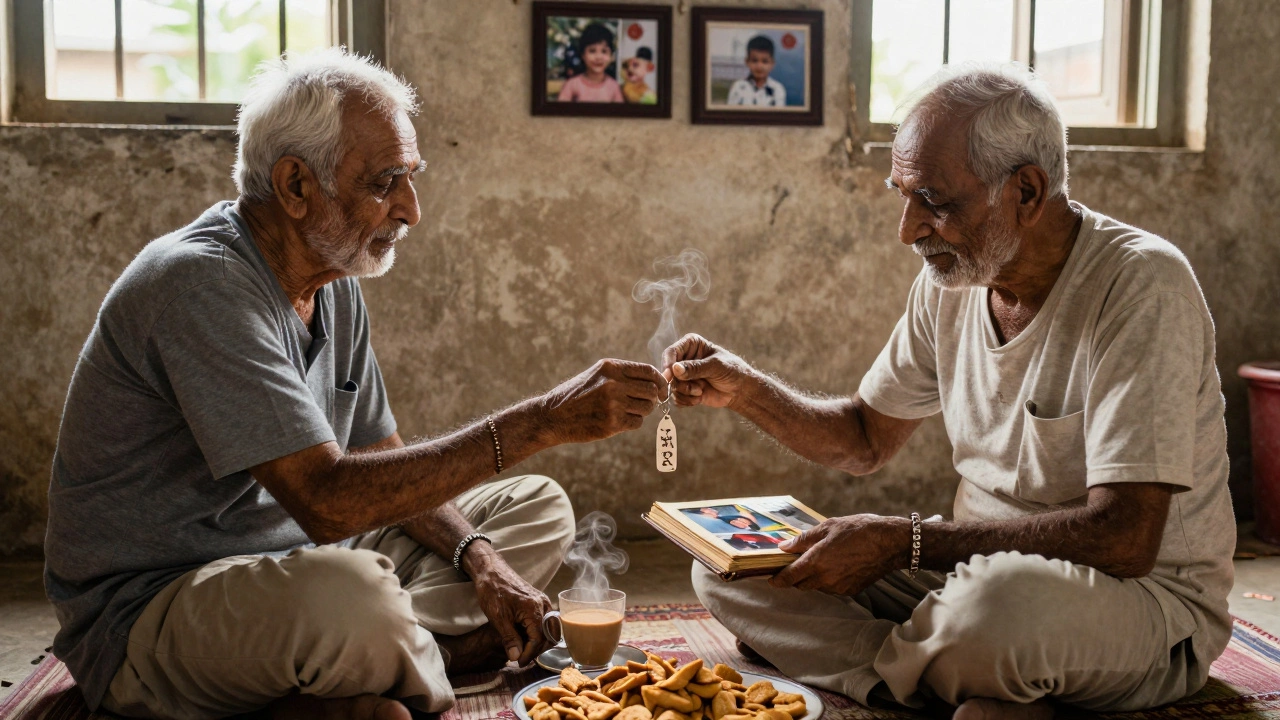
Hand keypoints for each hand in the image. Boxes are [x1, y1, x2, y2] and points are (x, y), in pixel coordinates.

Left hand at [464, 542, 553, 664]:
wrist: (490, 571)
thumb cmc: (492, 591)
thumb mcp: (498, 618)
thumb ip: (509, 639)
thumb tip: (516, 658)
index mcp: (534, 608)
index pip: (539, 639)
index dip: (529, 654)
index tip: (518, 662)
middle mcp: (543, 604)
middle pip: (549, 635)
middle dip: (537, 649)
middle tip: (521, 657)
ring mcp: (543, 601)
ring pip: (550, 628)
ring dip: (539, 641)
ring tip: (523, 649)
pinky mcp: (539, 601)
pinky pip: (546, 620)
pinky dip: (539, 632)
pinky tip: (525, 637)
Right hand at [540, 359, 664, 443]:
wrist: (552, 416)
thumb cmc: (577, 395)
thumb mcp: (597, 375)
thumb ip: (623, 375)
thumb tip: (656, 380)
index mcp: (611, 367)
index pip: (649, 371)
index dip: (660, 381)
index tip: (661, 389)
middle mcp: (613, 383)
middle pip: (652, 390)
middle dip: (653, 398)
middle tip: (644, 403)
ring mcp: (613, 404)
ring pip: (647, 408)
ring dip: (642, 411)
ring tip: (627, 411)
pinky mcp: (611, 423)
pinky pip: (637, 423)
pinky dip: (632, 423)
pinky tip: (619, 421)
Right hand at [660, 334, 755, 408]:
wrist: (740, 390)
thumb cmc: (731, 370)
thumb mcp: (715, 366)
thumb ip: (695, 368)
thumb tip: (675, 369)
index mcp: (691, 345)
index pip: (671, 352)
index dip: (667, 364)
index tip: (669, 376)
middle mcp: (684, 359)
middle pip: (668, 371)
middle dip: (680, 383)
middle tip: (696, 389)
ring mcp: (683, 376)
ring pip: (671, 386)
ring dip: (685, 393)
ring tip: (700, 392)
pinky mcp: (685, 390)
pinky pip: (676, 398)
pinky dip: (686, 401)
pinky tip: (698, 399)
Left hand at [769, 514, 911, 595]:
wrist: (889, 543)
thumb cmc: (858, 530)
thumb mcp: (828, 527)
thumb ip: (803, 539)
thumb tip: (783, 547)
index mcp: (816, 562)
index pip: (789, 577)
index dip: (777, 580)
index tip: (771, 579)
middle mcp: (825, 579)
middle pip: (801, 584)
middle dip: (795, 576)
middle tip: (796, 563)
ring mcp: (839, 587)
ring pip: (817, 586)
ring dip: (813, 577)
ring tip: (822, 559)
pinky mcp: (851, 590)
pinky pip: (832, 588)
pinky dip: (829, 579)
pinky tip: (837, 564)